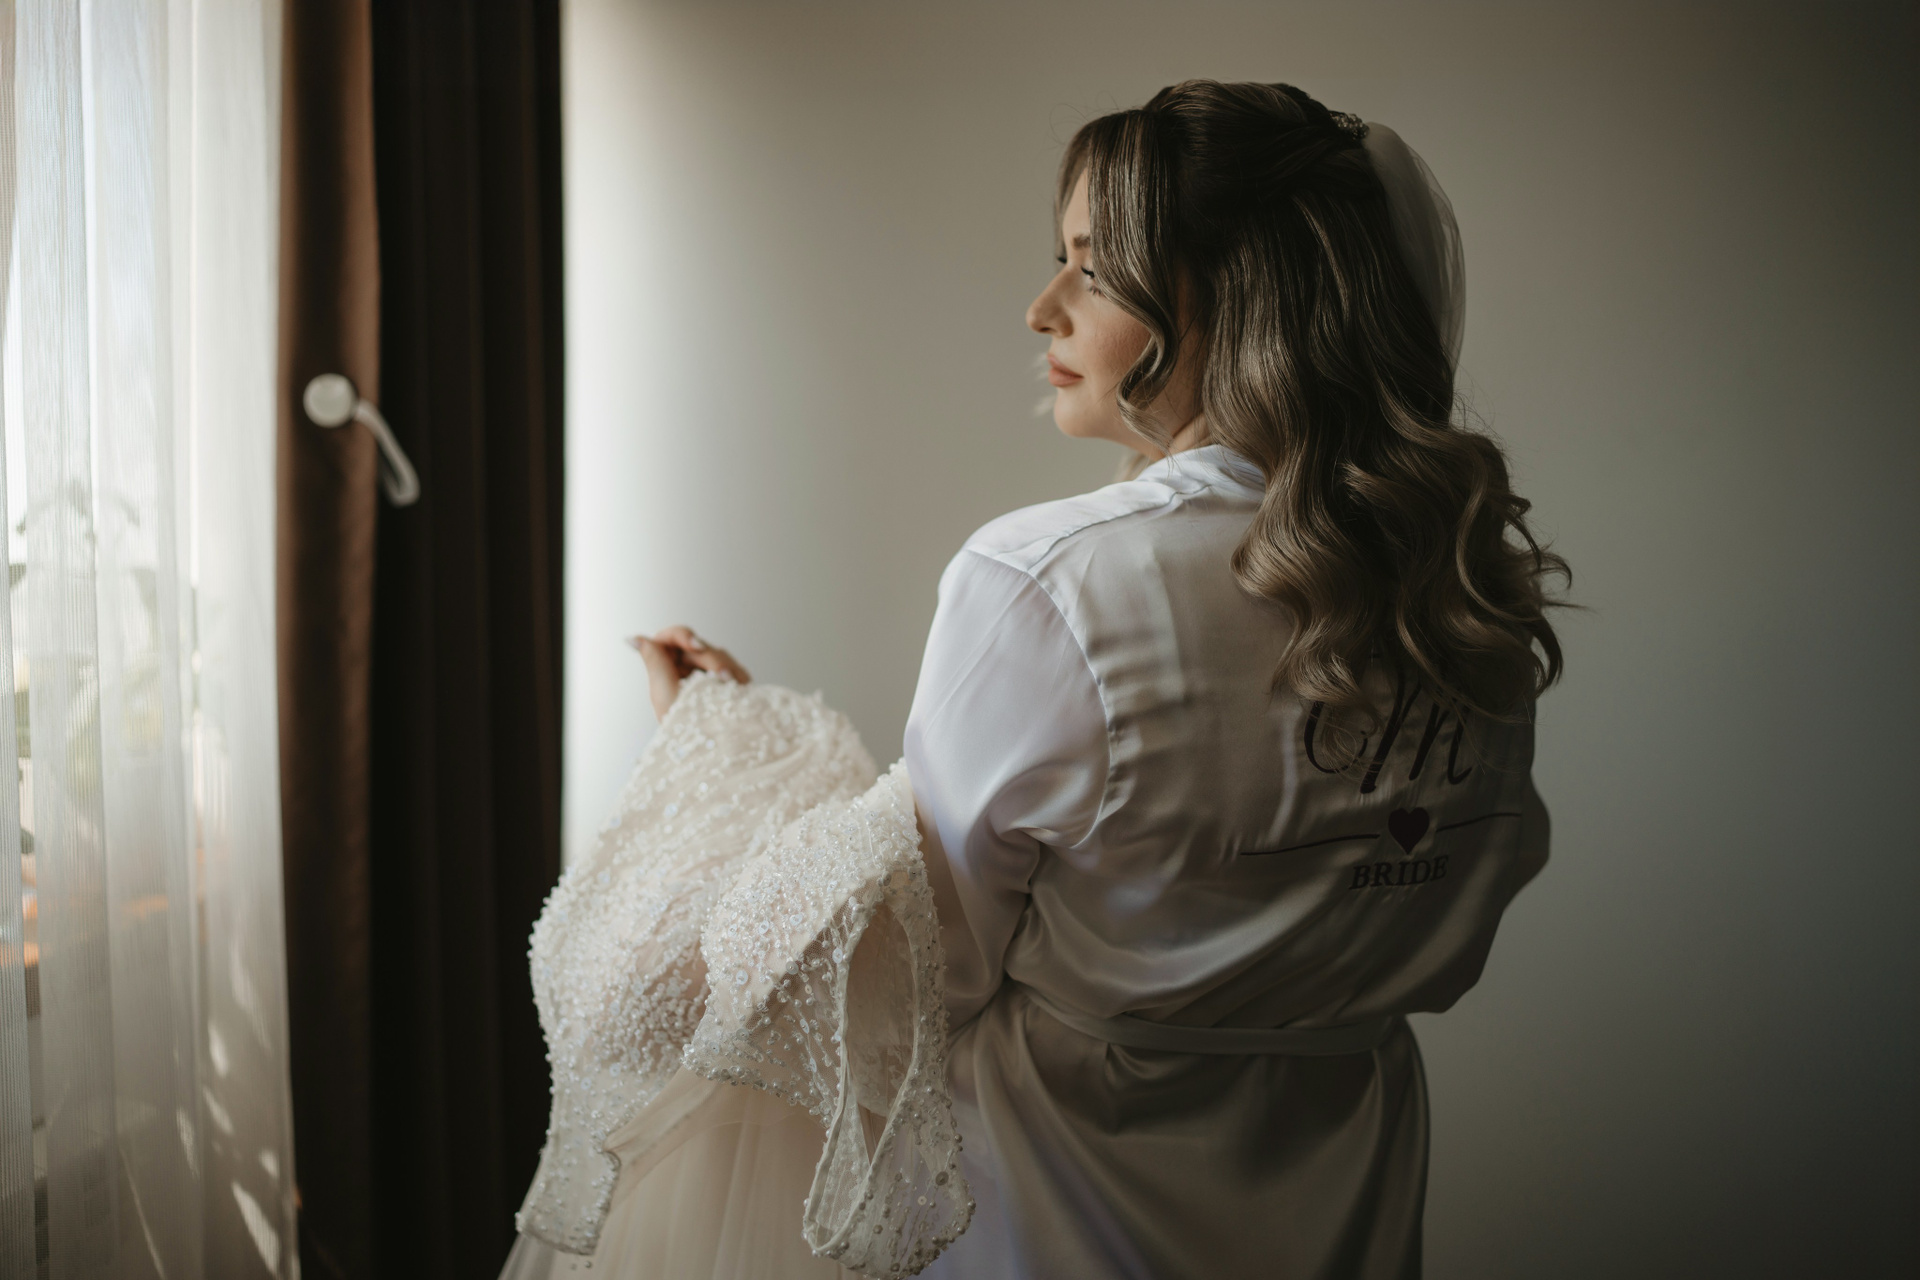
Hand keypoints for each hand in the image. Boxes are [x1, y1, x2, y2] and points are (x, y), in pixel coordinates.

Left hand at [628, 625, 751, 720]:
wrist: (714, 748)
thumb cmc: (684, 727)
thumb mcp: (665, 693)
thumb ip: (654, 661)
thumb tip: (633, 639)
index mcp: (665, 669)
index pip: (671, 638)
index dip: (683, 636)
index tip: (695, 646)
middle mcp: (685, 669)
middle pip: (698, 646)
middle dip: (710, 659)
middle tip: (723, 677)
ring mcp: (706, 674)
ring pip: (719, 655)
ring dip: (725, 669)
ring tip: (730, 686)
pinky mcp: (726, 682)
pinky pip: (734, 668)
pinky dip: (736, 676)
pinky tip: (738, 688)